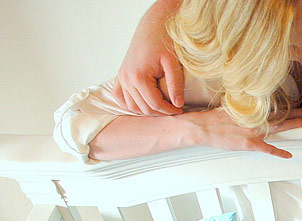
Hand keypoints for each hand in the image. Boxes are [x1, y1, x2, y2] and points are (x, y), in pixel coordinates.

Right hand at [112, 0, 184, 114]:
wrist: (152, 28)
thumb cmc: (164, 42)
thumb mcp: (173, 63)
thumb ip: (175, 84)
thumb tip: (178, 104)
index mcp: (138, 76)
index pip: (154, 104)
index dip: (169, 110)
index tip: (181, 109)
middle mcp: (126, 78)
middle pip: (144, 108)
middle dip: (160, 112)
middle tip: (174, 109)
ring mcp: (121, 77)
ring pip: (132, 106)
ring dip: (147, 111)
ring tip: (163, 107)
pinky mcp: (120, 75)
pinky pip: (120, 97)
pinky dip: (131, 105)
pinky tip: (144, 105)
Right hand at [188, 107, 301, 158]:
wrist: (203, 127)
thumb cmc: (214, 118)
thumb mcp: (232, 107)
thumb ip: (246, 107)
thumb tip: (253, 104)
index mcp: (252, 109)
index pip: (275, 106)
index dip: (289, 105)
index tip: (301, 102)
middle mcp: (256, 118)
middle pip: (282, 114)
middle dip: (299, 112)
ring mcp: (254, 131)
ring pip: (279, 126)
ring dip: (295, 123)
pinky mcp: (249, 143)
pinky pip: (267, 149)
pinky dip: (278, 152)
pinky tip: (289, 155)